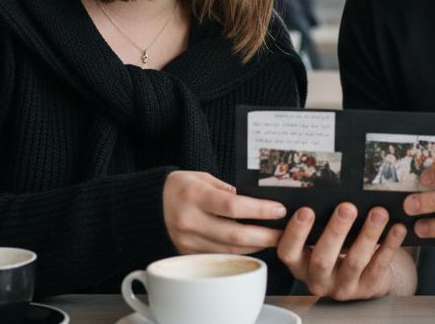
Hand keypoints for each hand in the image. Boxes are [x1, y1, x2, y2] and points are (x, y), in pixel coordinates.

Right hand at [163, 170, 285, 254]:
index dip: (259, 210)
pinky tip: (253, 244)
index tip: (279, 210)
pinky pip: (220, 256)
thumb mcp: (204, 177)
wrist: (150, 204)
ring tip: (273, 238)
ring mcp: (187, 241)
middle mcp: (189, 220)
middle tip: (283, 233)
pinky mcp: (188, 254)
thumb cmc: (182, 186)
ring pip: (230, 250)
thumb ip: (228, 190)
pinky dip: (239, 252)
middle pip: (234, 235)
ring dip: (255, 246)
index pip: (232, 206)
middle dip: (264, 235)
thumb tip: (259, 202)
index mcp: (193, 195)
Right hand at [276, 202, 407, 299]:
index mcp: (300, 264)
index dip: (295, 233)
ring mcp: (343, 287)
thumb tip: (324, 196)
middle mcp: (318, 279)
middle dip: (336, 231)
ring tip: (378, 213)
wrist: (360, 278)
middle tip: (347, 208)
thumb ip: (317, 226)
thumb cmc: (334, 251)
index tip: (306, 210)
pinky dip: (389, 245)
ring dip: (368, 234)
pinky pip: (379, 265)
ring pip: (355, 261)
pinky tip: (397, 228)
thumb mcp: (317, 242)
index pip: (288, 252)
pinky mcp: (367, 288)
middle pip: (323, 259)